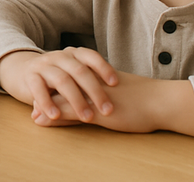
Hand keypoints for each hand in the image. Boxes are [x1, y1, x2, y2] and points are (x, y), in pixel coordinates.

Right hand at [0, 48, 117, 123]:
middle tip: (108, 110)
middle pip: (79, 70)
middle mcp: (59, 57)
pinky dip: (48, 102)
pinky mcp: (29, 77)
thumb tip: (118, 101)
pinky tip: (55, 115)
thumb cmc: (56, 78)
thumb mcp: (73, 77)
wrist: (22, 71)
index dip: (103, 67)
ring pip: (62, 80)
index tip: (115, 83)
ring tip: (87, 118)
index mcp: (72, 54)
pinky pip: (39, 88)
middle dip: (95, 91)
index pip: (90, 56)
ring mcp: (43, 65)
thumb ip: (88, 85)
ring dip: (76, 100)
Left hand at [30, 72, 193, 136]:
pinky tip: (44, 120)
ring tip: (34, 115)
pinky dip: (55, 115)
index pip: (68, 77)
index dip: (54, 86)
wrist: (160, 100)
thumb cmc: (143, 98)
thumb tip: (89, 102)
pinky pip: (70, 110)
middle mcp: (89, 80)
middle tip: (33, 106)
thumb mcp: (117, 94)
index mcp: (94, 74)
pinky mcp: (96, 108)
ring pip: (61, 97)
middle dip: (45, 95)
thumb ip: (100, 94)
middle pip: (60, 85)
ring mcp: (91, 93)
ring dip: (46, 106)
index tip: (44, 93)